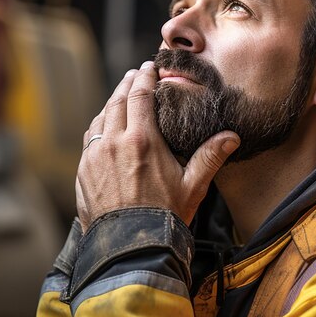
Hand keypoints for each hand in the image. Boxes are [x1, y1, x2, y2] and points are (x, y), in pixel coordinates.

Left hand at [76, 61, 239, 227]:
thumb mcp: (193, 186)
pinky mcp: (84, 172)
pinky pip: (90, 138)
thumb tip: (231, 137)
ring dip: (111, 103)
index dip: (144, 77)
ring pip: (101, 118)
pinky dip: (99, 125)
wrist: (129, 248)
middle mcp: (114, 143)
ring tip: (120, 97)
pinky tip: (105, 127)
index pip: (140, 95)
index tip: (148, 67)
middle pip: (117, 101)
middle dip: (126, 84)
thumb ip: (210, 157)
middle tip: (135, 75)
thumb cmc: (164, 218)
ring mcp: (94, 157)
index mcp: (142, 141)